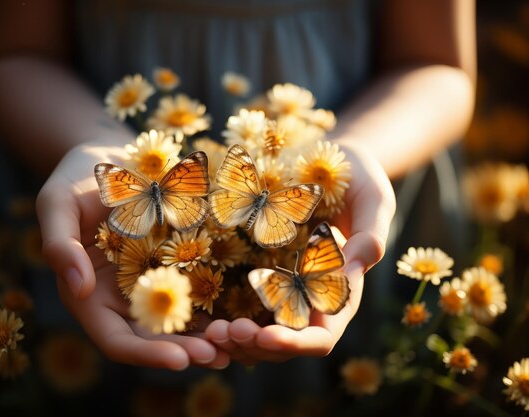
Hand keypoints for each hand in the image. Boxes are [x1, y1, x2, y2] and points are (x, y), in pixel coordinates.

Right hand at [36, 141, 228, 369]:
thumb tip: (78, 290)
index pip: (116, 339)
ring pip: (181, 322)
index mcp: (90, 297)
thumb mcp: (57, 204)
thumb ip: (60, 245)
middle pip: (154, 339)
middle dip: (186, 350)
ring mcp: (151, 284)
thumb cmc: (75, 181)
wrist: (107, 159)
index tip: (180, 359)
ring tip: (241, 342)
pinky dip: (219, 304)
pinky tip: (245, 309)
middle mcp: (122, 299)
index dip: (147, 353)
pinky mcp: (175, 266)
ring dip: (209, 336)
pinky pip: (199, 290)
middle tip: (220, 355)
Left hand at [205, 141, 395, 363]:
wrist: (326, 162)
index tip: (263, 335)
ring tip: (209, 331)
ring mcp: (284, 291)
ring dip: (235, 340)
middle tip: (221, 332)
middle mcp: (312, 300)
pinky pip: (241, 309)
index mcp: (342, 292)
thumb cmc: (355, 176)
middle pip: (284, 345)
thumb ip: (372, 228)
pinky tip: (203, 317)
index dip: (294, 342)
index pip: (321, 336)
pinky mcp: (261, 276)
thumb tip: (361, 261)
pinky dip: (224, 320)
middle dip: (254, 345)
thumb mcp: (372, 195)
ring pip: (259, 336)